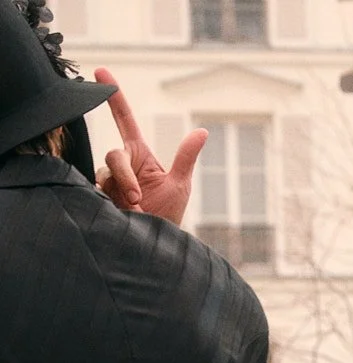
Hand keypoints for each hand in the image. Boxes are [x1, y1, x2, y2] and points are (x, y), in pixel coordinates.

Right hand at [92, 70, 207, 225]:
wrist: (155, 247)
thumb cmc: (169, 216)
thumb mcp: (179, 185)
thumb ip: (185, 157)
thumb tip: (202, 131)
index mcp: (139, 155)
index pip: (124, 118)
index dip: (114, 96)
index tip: (100, 70)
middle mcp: (122, 164)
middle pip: (113, 154)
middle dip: (124, 175)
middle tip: (137, 199)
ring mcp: (109, 180)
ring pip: (104, 174)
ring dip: (120, 192)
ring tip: (135, 212)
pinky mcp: (99, 197)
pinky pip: (94, 191)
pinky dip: (109, 202)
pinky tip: (120, 214)